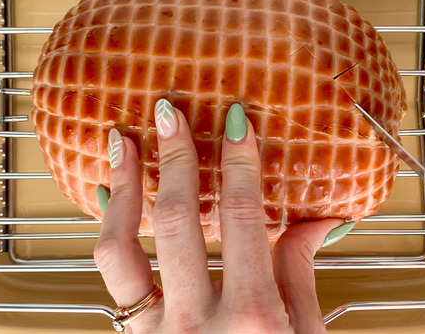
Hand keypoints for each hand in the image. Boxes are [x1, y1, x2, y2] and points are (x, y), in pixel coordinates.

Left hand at [95, 100, 345, 332]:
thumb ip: (299, 272)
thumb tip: (315, 215)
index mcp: (252, 320)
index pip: (240, 218)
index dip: (238, 161)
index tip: (235, 119)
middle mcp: (196, 324)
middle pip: (174, 220)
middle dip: (173, 157)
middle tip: (169, 111)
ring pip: (118, 250)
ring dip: (121, 189)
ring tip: (121, 143)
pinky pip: (112, 281)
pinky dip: (110, 234)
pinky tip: (112, 201)